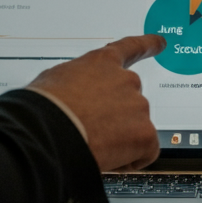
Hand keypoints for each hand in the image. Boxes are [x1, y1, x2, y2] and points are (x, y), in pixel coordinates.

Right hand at [28, 34, 164, 171]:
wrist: (44, 133)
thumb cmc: (40, 109)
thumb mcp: (53, 82)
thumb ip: (75, 83)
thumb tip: (73, 96)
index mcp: (102, 63)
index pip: (130, 49)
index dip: (147, 44)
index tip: (161, 42)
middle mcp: (126, 80)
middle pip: (130, 102)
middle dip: (116, 118)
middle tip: (91, 131)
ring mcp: (138, 105)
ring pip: (135, 129)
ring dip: (119, 140)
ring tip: (90, 144)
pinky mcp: (144, 133)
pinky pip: (145, 152)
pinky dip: (129, 160)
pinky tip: (106, 159)